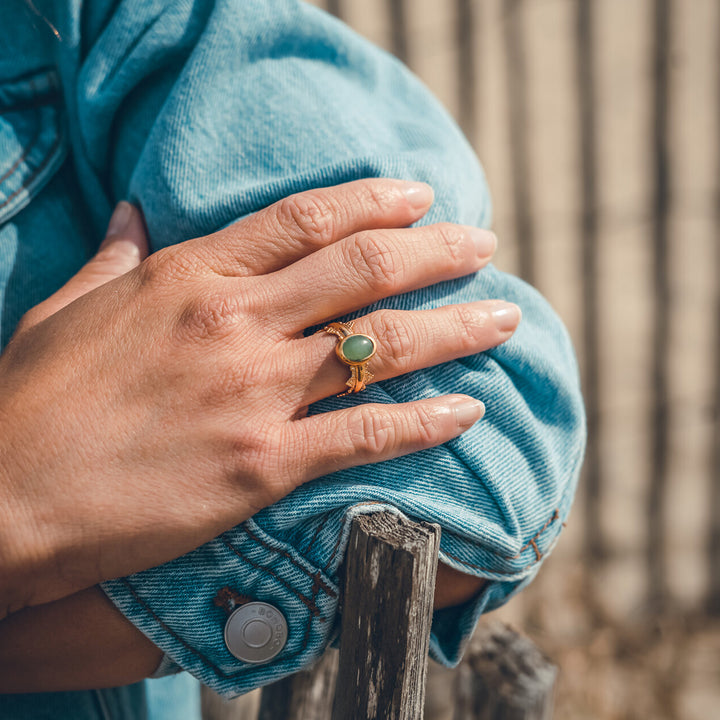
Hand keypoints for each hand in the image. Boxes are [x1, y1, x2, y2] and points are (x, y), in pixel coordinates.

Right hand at [0, 179, 518, 617]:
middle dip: (437, 252)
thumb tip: (135, 212)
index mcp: (189, 277)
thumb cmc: (33, 404)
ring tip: (505, 316)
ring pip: (381, 346)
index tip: (421, 196)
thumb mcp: (68, 309)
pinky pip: (365, 433)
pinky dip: (425, 421)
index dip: (373, 201)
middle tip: (485, 243)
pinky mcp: (264, 465)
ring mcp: (254, 394)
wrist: (5, 500)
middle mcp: (235, 325)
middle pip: (363, 270)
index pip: (304, 220)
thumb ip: (115, 256)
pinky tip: (469, 410)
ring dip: (454, 327)